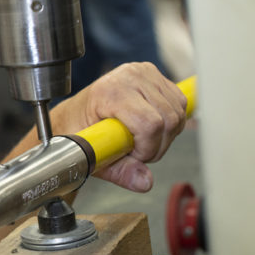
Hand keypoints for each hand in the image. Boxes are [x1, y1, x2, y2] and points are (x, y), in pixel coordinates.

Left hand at [51, 62, 187, 191]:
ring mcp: (143, 72)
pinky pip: (180, 103)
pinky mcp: (154, 74)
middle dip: (157, 145)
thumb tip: (144, 181)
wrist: (74, 114)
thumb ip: (120, 171)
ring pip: (177, 112)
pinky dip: (171, 122)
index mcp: (109, 92)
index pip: (150, 124)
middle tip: (137, 151)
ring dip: (166, 135)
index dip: (148, 148)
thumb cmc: (79, 129)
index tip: (134, 156)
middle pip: (168, 119)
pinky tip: (150, 127)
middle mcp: (128, 77)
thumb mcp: (93, 155)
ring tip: (142, 139)